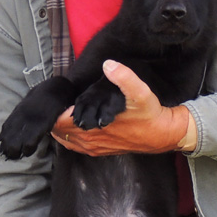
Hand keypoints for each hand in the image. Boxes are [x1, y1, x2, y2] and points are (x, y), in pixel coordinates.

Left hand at [51, 60, 196, 155]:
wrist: (162, 135)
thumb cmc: (149, 114)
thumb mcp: (140, 92)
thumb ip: (124, 78)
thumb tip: (109, 64)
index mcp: (93, 126)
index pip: (59, 121)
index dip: (55, 109)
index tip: (57, 98)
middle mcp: (90, 140)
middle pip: (58, 130)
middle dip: (54, 117)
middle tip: (56, 102)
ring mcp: (93, 147)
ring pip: (64, 139)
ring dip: (59, 127)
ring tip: (60, 112)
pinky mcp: (99, 151)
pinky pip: (74, 146)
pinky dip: (67, 136)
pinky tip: (69, 126)